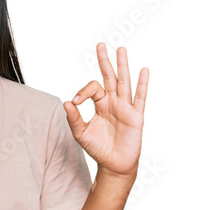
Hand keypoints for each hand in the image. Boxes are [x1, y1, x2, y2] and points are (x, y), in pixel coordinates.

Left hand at [63, 42, 148, 177]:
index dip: (83, 92)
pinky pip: (140, 98)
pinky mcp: (136, 117)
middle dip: (105, 62)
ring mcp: (125, 108)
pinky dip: (142, 85)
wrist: (113, 165)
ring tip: (121, 50)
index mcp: (100, 105)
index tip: (76, 102)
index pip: (93, 89)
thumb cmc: (98, 148)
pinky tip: (143, 71)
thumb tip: (66, 102)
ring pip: (124, 83)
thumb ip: (74, 118)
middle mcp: (113, 103)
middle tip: (101, 45)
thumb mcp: (81, 133)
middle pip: (109, 77)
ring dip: (122, 66)